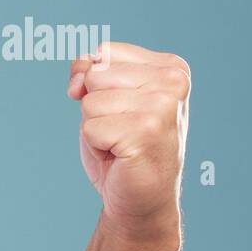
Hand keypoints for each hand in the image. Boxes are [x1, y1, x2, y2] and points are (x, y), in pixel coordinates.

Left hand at [67, 41, 189, 250]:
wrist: (140, 197)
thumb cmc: (121, 146)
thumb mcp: (103, 98)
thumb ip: (88, 72)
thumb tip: (78, 77)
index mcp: (170, 66)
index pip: (104, 53)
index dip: (94, 82)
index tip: (120, 109)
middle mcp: (172, 81)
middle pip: (94, 75)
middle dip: (95, 107)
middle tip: (120, 131)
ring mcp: (162, 106)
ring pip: (90, 102)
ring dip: (95, 127)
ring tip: (121, 143)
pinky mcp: (145, 131)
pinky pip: (89, 128)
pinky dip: (95, 146)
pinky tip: (120, 156)